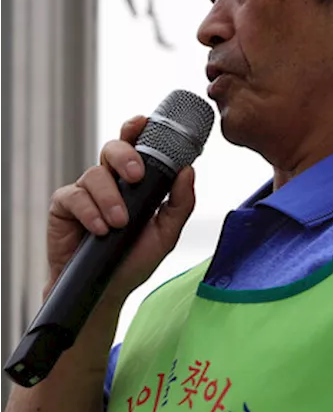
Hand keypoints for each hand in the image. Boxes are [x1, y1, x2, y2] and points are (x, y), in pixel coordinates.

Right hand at [45, 115, 196, 301]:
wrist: (107, 289)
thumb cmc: (135, 258)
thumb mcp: (167, 233)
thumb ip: (181, 203)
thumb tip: (188, 170)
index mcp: (135, 182)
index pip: (136, 147)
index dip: (137, 129)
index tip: (145, 121)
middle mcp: (110, 181)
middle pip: (113, 149)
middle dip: (125, 156)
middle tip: (136, 176)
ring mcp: (86, 192)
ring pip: (94, 174)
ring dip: (110, 198)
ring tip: (120, 223)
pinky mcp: (64, 207)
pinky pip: (75, 197)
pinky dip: (90, 212)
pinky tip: (100, 229)